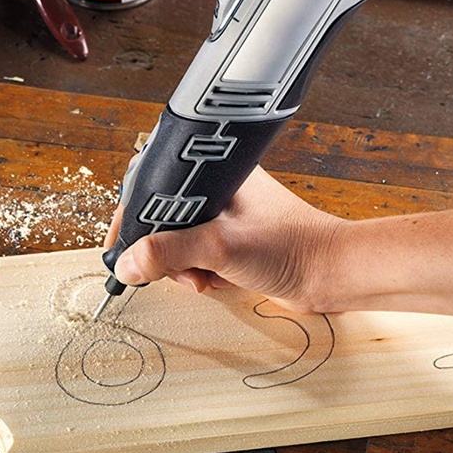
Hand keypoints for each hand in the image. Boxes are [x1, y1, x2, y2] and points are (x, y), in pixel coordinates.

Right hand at [104, 166, 341, 312]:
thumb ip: (169, 252)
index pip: (152, 184)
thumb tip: (126, 263)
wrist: (330, 275)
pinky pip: (195, 256)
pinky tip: (216, 280)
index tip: (122, 243)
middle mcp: (215, 189)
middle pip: (160, 217)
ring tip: (203, 277)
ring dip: (182, 266)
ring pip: (176, 241)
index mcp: (213, 171)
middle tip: (173, 268)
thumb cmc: (292, 247)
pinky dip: (198, 272)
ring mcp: (222, 216)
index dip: (132, 214)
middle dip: (162, 249)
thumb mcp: (220, 247)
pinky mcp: (230, 240)